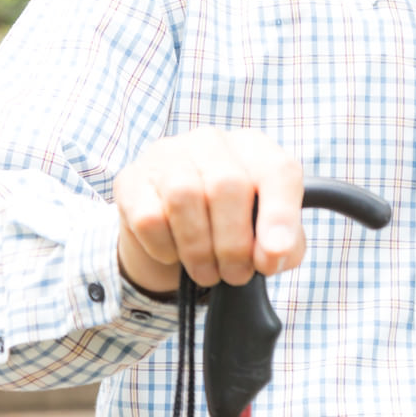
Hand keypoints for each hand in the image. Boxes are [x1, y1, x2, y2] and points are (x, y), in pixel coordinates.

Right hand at [112, 128, 305, 294]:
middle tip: (236, 275)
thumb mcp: (265, 235)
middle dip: (234, 243)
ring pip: (185, 198)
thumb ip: (283, 245)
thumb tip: (273, 255)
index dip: (280, 216)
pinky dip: (164, 247)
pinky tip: (174, 254)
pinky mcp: (132, 178)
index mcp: (256, 148)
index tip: (275, 256)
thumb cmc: (230, 227)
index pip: (277, 170)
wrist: (170, 231)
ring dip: (199, 249)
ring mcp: (168, 154)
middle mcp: (213, 141)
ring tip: (208, 272)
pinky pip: (148, 217)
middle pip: (228, 186)